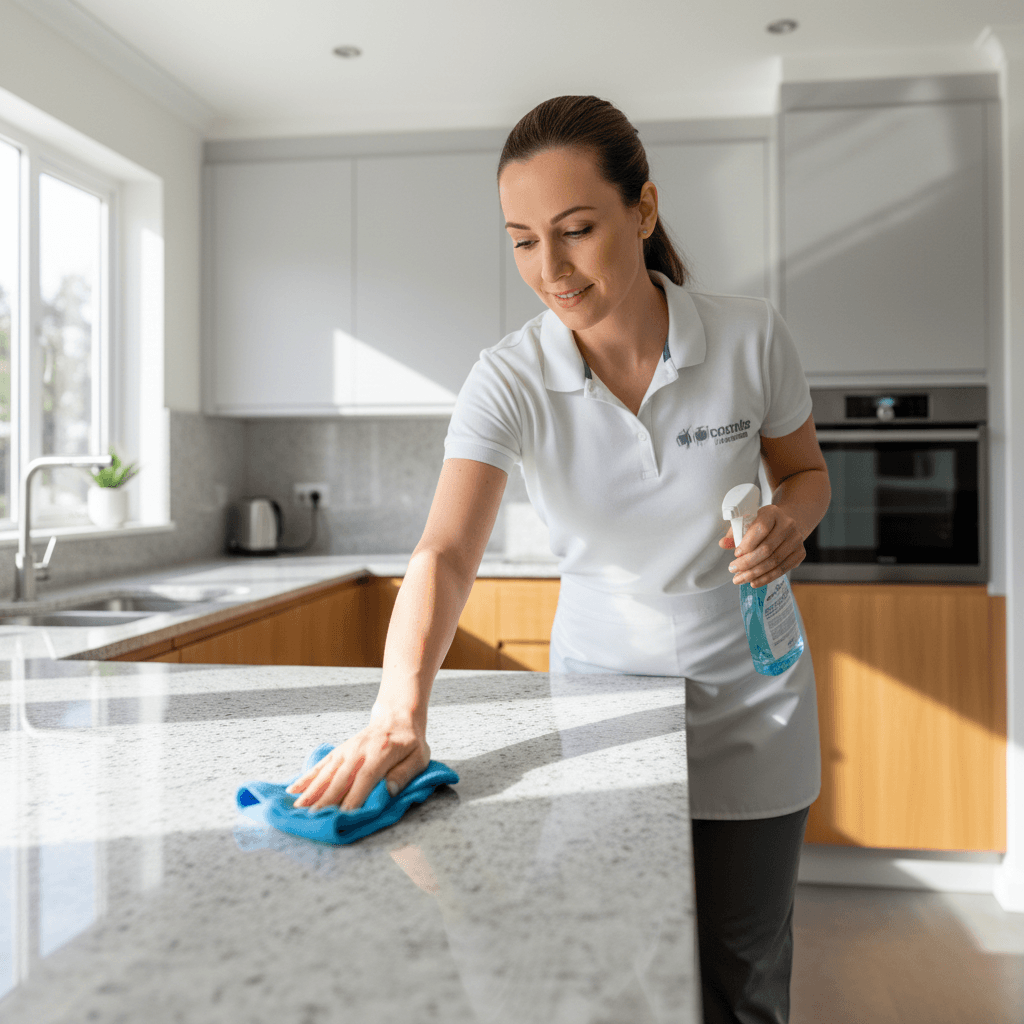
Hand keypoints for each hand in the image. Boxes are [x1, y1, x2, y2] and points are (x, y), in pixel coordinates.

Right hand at [286, 702, 429, 811]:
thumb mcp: (418, 757)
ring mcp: (347, 749)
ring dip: (311, 790)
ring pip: (327, 772)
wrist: (397, 717)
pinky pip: (321, 765)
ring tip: (297, 808)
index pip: (365, 778)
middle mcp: (360, 750)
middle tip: (312, 819)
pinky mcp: (339, 750)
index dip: (354, 797)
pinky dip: (306, 778)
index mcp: (381, 752)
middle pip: (341, 777)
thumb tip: (388, 792)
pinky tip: (293, 790)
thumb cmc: (410, 743)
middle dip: (326, 799)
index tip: (343, 816)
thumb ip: (404, 774)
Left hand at [718, 503, 805, 588]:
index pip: (761, 528)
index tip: (736, 554)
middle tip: (732, 570)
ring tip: (739, 579)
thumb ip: (734, 533)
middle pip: (767, 548)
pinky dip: (766, 578)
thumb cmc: (762, 524)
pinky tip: (754, 582)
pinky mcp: (800, 553)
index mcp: (772, 513)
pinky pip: (782, 569)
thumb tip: (723, 543)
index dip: (748, 543)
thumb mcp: (747, 522)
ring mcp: (796, 539)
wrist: (785, 525)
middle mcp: (788, 524)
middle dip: (747, 562)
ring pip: (774, 561)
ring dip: (754, 573)